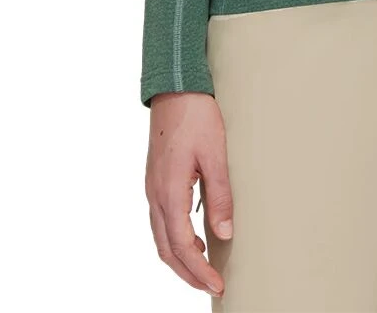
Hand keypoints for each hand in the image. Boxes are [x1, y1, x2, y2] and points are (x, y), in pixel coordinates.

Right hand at [144, 92, 234, 297]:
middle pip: (167, 250)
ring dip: (179, 259)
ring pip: (160, 238)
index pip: (183, 246)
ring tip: (203, 271)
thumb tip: (224, 235)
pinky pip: (160, 222)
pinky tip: (193, 239)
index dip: (200, 271)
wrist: (174, 88)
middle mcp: (155, 195)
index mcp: (169, 192)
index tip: (218, 285)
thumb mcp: (216, 155)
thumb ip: (220, 196)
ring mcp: (152, 188)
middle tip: (211, 287)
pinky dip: (174, 240)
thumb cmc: (197, 116)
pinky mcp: (155, 180)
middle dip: (188, 274)